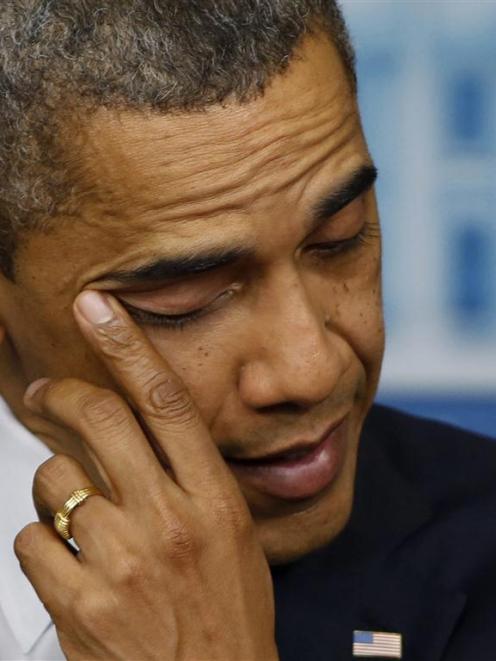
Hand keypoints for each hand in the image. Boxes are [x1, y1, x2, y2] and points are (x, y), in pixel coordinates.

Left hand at [14, 290, 277, 660]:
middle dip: (65, 395)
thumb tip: (145, 437)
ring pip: (57, 480)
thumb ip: (194, 482)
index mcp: (214, 501)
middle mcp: (170, 522)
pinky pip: (32, 540)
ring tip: (74, 514)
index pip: (167, 401)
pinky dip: (41, 541)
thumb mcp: (235, 537)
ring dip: (56, 487)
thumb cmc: (229, 616)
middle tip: (47, 393)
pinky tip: (67, 561)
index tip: (100, 309)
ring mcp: (122, 562)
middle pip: (102, 421)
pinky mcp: (80, 604)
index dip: (128, 345)